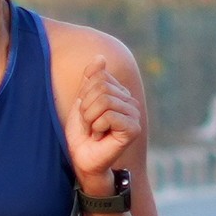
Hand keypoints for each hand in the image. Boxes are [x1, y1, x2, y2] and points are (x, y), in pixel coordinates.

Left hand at [69, 60, 140, 192]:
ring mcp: (134, 114)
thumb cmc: (81, 132)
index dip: (85, 95)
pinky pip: (109, 115)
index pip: (99, 77)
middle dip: (86, 107)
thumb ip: (90, 80)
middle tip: (89, 124)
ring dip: (90, 118)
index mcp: (119, 93)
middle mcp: (130, 101)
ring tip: (94, 130)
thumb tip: (100, 57)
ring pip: (104, 101)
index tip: (86, 112)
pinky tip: (100, 136)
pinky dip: (97, 126)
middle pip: (101, 87)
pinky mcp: (134, 128)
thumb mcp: (82, 101)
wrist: (82, 158)